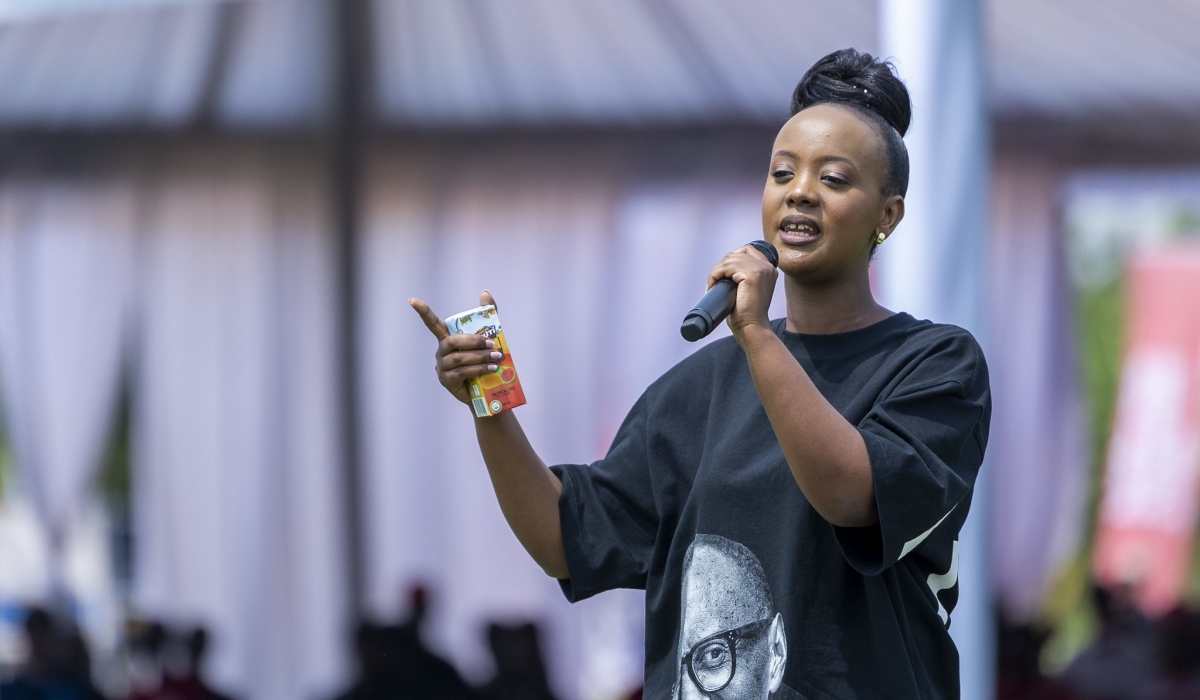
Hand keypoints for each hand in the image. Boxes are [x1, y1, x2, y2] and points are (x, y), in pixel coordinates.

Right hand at [409, 290, 503, 406]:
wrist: (486, 391)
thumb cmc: (483, 361)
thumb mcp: (486, 338)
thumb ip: (486, 316)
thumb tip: (485, 292)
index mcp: (447, 339)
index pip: (432, 323)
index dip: (423, 311)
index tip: (412, 300)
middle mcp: (441, 351)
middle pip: (452, 341)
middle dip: (474, 341)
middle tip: (492, 344)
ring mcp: (442, 367)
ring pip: (459, 358)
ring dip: (480, 357)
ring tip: (496, 357)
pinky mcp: (446, 381)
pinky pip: (462, 372)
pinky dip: (478, 369)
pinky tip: (490, 369)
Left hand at [705, 244, 776, 339]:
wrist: (752, 328)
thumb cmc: (746, 313)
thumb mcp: (748, 289)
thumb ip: (743, 275)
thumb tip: (724, 268)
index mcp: (768, 269)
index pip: (747, 250)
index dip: (731, 258)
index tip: (722, 273)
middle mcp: (767, 266)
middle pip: (736, 254)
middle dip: (721, 266)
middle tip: (714, 282)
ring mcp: (761, 269)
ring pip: (729, 260)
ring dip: (716, 271)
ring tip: (712, 285)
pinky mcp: (752, 274)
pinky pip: (726, 267)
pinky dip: (715, 275)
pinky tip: (713, 286)